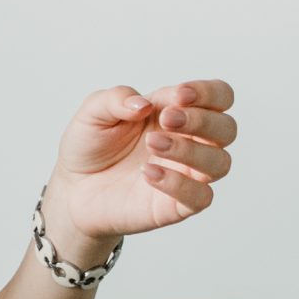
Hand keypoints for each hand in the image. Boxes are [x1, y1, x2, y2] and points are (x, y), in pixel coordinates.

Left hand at [44, 79, 237, 259]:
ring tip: (153, 144)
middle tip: (167, 119)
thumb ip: (116, 99)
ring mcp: (186, 175)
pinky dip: (179, 184)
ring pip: (220, 163)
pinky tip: (148, 173)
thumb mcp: (93, 113)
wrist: (71, 188)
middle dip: (202, 120)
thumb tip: (143, 104)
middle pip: (227, 128)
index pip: (218, 97)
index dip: (207, 92)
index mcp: (176, 112)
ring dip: (190, 150)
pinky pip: (201, 197)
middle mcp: (189, 142)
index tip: (179, 95)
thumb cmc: (90, 147)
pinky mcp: (176, 206)